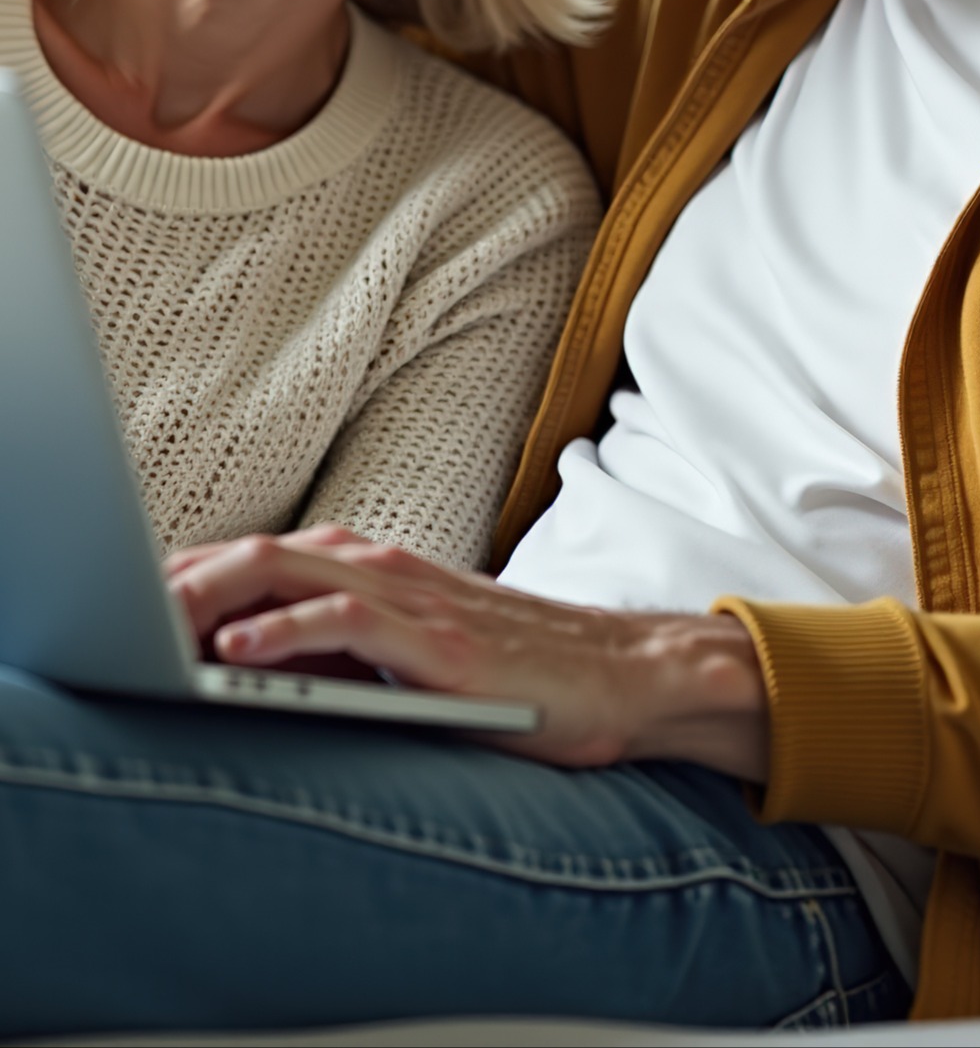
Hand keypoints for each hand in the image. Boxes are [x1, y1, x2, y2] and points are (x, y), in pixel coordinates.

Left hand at [165, 525, 770, 778]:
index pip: (252, 559)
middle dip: (175, 581)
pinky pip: (346, 623)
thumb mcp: (404, 652)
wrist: (618, 671)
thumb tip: (239, 667)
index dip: (181, 578)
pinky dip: (285, 634)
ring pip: (285, 573)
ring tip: (148, 625)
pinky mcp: (439, 641)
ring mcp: (410, 597)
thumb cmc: (510, 671)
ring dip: (209, 596)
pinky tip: (239, 657)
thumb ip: (333, 645)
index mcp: (365, 566)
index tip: (124, 606)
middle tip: (114, 610)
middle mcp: (378, 566)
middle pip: (251, 555)